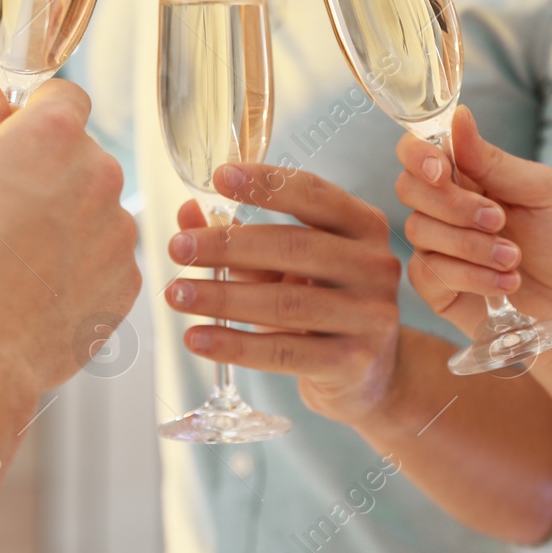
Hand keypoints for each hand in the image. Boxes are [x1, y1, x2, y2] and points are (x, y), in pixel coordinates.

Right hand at [0, 64, 140, 397]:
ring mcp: (119, 231)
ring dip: (68, 226)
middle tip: (2, 215)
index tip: (14, 146)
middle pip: (82, 159)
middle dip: (51, 177)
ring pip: (96, 213)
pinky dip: (79, 273)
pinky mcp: (127, 281)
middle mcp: (100, 175)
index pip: (64, 101)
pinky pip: (105, 263)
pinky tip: (36, 293)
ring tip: (17, 264)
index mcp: (54, 136)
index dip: (36, 121)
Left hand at [164, 164, 402, 425]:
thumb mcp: (287, 266)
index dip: (268, 183)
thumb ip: (242, 239)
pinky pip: (284, 351)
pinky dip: (234, 345)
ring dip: (223, 297)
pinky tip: (197, 338)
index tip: (220, 178)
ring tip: (176, 294)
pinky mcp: (353, 361)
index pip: (315, 194)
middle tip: (178, 248)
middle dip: (229, 246)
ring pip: (286, 302)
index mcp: (363, 226)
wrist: (368, 374)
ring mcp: (370, 315)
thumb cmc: (322, 305)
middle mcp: (375, 265)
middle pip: (295, 247)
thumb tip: (187, 212)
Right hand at [394, 106, 551, 336]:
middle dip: (455, 206)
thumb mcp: (540, 192)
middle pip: (409, 189)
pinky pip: (428, 273)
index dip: (418, 156)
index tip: (443, 171)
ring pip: (421, 232)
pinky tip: (503, 284)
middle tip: (500, 221)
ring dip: (472, 247)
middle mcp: (442, 207)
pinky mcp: (435, 286)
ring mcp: (435, 247)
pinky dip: (470, 277)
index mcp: (465, 175)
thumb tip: (460, 116)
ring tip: (513, 259)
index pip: (416, 151)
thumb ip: (494, 161)